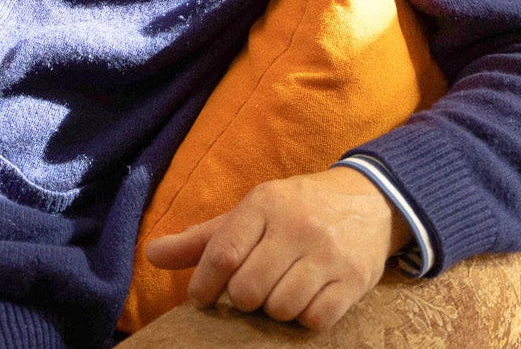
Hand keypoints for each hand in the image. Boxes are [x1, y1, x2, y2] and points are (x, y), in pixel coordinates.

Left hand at [143, 166, 410, 331]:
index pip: (223, 253)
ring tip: (279, 291)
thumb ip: (202, 239)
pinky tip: (305, 300)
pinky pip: (316, 319)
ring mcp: (327, 254)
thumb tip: (151, 256)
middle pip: (249, 288)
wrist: (369, 201)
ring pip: (281, 307)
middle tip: (250, 290)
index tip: (199, 299)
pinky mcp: (354, 279)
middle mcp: (295, 227)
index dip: (204, 284)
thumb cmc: (295, 210)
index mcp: (263, 205)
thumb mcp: (249, 213)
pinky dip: (304, 319)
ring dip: (274, 309)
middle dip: (242, 299)